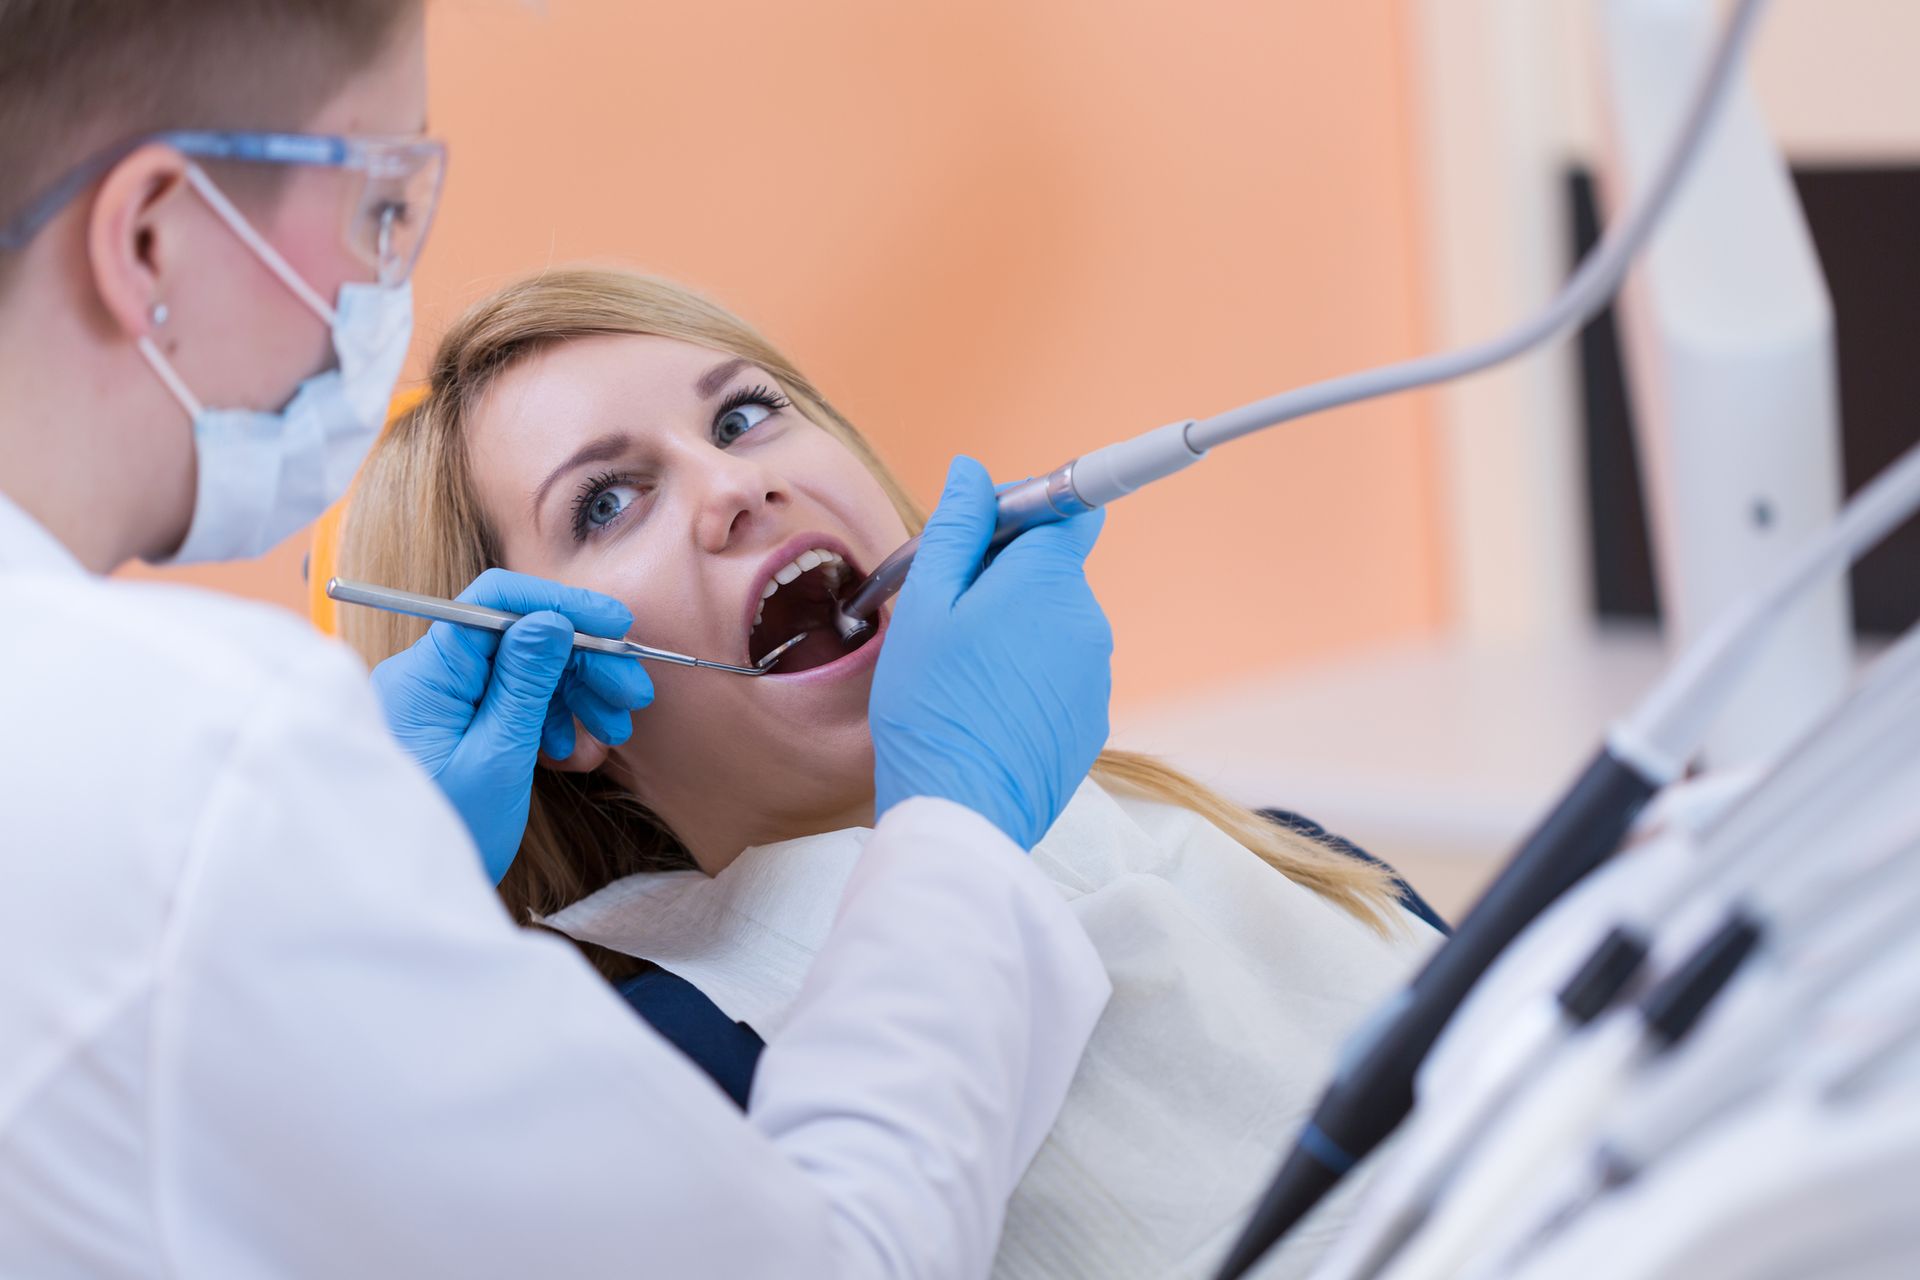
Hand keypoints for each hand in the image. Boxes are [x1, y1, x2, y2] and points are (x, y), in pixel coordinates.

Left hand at [370, 568, 654, 881]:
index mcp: (426, 677)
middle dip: (581, 660)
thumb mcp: (497, 760)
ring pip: (522, 670)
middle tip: (632, 693)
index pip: (494, 604)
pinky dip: (551, 719)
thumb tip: (550, 619)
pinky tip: (572, 750)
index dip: (561, 605)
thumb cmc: (448, 836)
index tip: (616, 626)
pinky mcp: (457, 726)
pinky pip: (511, 702)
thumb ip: (524, 685)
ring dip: (574, 693)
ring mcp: (442, 703)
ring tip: (612, 732)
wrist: (411, 903)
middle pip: (517, 637)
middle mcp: (429, 678)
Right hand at [870, 456, 1112, 848]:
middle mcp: (1088, 620)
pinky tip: (985, 707)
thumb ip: (958, 529)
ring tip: (961, 672)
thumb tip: (975, 473)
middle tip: (947, 614)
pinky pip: (1060, 673)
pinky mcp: (1092, 718)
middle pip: (1054, 569)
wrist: (962, 810)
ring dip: (1015, 630)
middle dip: (1006, 577)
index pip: (1069, 509)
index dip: (1022, 512)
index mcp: (1048, 579)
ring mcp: (1096, 674)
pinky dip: (1028, 677)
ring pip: (1054, 624)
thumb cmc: (932, 705)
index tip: (982, 534)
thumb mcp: (927, 604)